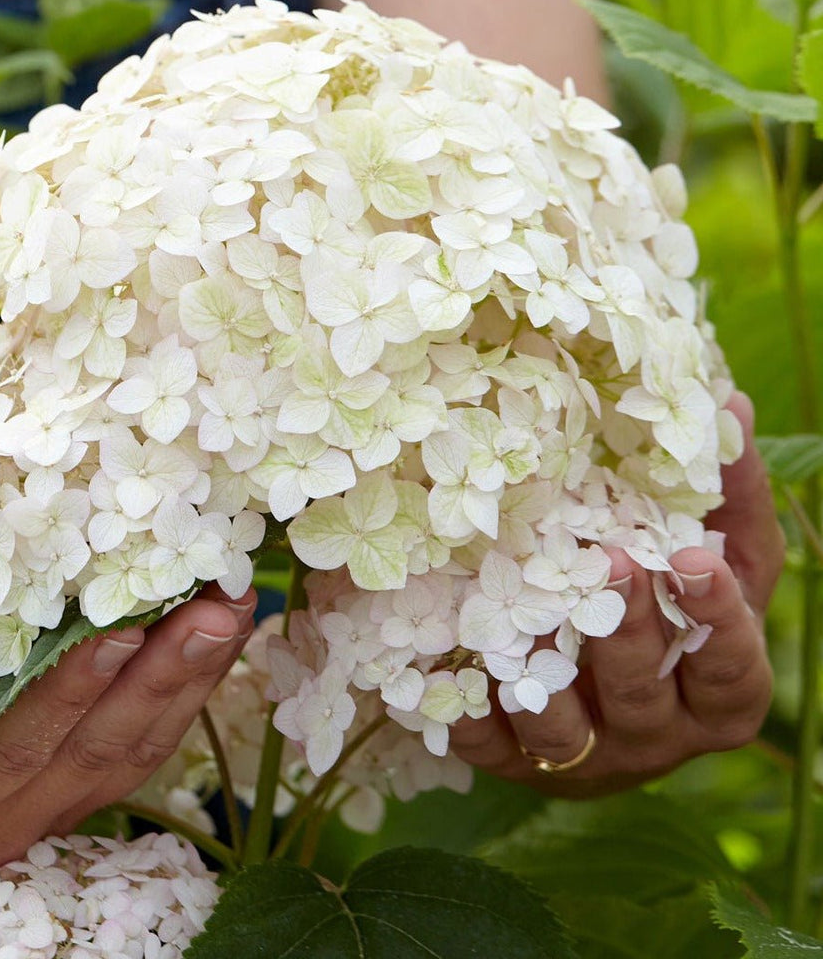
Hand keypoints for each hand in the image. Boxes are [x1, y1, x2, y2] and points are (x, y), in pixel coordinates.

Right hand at [0, 568, 253, 861]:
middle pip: (95, 752)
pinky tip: (218, 630)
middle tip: (217, 608)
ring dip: (192, 678)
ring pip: (135, 751)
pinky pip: (143, 740)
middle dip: (163, 677)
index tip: (123, 626)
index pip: (10, 747)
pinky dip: (185, 685)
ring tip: (235, 607)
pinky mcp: (78, 778)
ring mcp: (48, 804)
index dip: (68, 691)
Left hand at [448, 391, 781, 794]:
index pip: (731, 667)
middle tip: (604, 562)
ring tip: (517, 621)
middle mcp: (656, 736)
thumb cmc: (677, 621)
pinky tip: (437, 667)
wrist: (616, 710)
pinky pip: (485, 744)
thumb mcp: (719, 566)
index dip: (716, 617)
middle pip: (642, 694)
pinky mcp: (517, 765)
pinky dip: (460, 708)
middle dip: (625, 631)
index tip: (690, 558)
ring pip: (563, 732)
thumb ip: (727, 501)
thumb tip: (730, 404)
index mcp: (716, 695)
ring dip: (541, 679)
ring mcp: (586, 758)